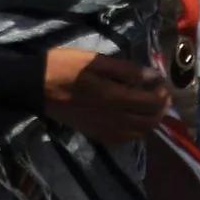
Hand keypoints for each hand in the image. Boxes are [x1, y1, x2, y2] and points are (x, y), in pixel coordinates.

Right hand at [43, 45, 170, 142]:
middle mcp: (112, 118)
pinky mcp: (94, 133)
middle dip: (161, 109)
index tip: (163, 82)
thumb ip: (126, 70)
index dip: (163, 93)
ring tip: (152, 107)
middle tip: (162, 94)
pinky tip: (134, 120)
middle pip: (148, 121)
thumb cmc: (66, 66)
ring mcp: (103, 129)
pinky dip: (135, 132)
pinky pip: (123, 140)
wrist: (36, 86)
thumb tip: (153, 75)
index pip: (150, 102)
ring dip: (151, 122)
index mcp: (113, 97)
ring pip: (138, 133)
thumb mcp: (96, 60)